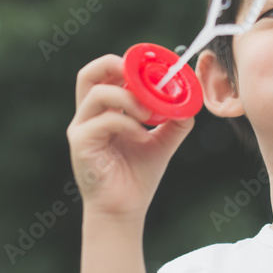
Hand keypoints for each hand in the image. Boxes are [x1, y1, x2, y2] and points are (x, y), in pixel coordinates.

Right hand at [66, 54, 194, 219]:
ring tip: (150, 114)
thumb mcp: (162, 141)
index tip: (154, 67)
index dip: (127, 63)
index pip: (106, 73)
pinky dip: (129, 124)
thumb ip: (174, 120)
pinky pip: (104, 122)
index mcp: (104, 110)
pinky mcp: (81, 146)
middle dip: (116, 65)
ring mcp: (82, 129)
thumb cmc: (138, 175)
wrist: (126, 209)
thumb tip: (190, 101)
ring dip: (130, 99)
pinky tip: (144, 137)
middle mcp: (88, 115)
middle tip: (142, 75)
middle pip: (89, 74)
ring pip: (99, 94)